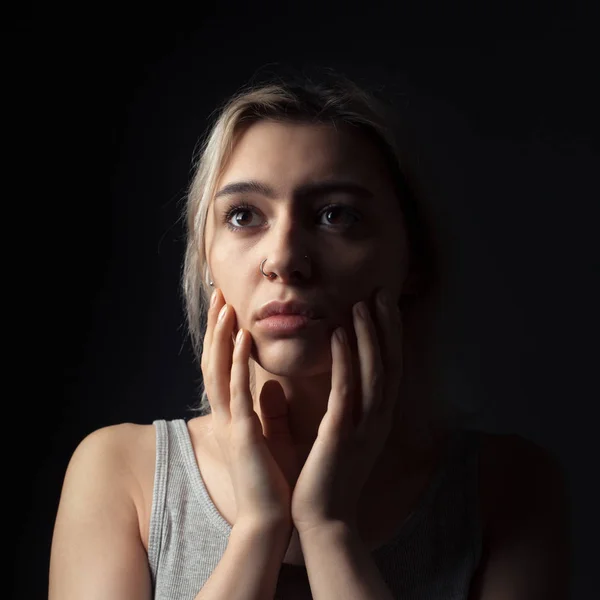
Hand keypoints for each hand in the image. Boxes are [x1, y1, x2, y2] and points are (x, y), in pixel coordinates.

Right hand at [201, 289, 296, 527]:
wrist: (270, 519)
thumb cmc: (271, 480)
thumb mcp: (267, 437)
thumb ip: (266, 411)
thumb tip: (270, 387)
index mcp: (235, 416)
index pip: (224, 368)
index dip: (223, 337)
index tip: (228, 309)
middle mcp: (226, 415)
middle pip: (215, 362)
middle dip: (216, 328)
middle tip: (218, 295)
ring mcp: (231, 423)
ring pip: (219, 371)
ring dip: (220, 337)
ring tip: (224, 306)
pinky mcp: (242, 433)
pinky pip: (236, 391)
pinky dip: (235, 363)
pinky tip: (238, 338)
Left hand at [290, 288, 403, 534]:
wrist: (325, 522)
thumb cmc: (329, 478)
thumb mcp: (344, 436)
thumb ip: (346, 407)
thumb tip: (342, 380)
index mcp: (376, 418)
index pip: (388, 368)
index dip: (388, 336)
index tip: (383, 306)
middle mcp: (378, 419)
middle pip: (389, 363)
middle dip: (386, 327)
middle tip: (381, 292)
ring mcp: (364, 426)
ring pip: (373, 371)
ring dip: (369, 335)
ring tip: (362, 303)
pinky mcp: (342, 434)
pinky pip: (346, 390)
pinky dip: (346, 360)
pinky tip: (340, 334)